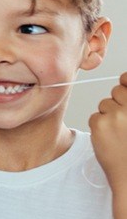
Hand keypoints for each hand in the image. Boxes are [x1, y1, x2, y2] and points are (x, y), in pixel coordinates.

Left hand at [89, 72, 126, 190]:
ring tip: (120, 135)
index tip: (125, 83)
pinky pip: (95, 116)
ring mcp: (116, 115)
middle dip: (118, 102)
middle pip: (117, 91)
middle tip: (124, 122)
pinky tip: (111, 140)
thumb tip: (124, 78)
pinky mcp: (100, 124)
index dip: (126, 82)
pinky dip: (100, 127)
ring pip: (104, 104)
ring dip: (109, 116)